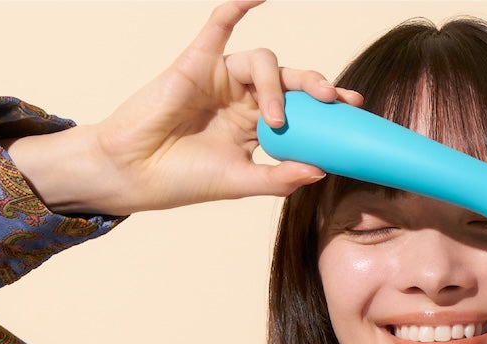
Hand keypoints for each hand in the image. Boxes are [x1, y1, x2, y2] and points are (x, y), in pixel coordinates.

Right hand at [8, 0, 361, 215]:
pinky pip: (220, 23)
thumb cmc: (178, 180)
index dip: (329, 107)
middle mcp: (241, 100)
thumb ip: (278, 177)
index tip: (355, 108)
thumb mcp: (238, 182)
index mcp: (254, 128)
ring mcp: (220, 79)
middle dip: (317, 86)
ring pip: (265, 62)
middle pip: (291, 80)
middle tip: (332, 100)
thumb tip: (322, 171)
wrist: (131, 173)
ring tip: (274, 118)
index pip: (301, 110)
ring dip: (276, 86)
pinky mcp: (197, 61)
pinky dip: (239, 6)